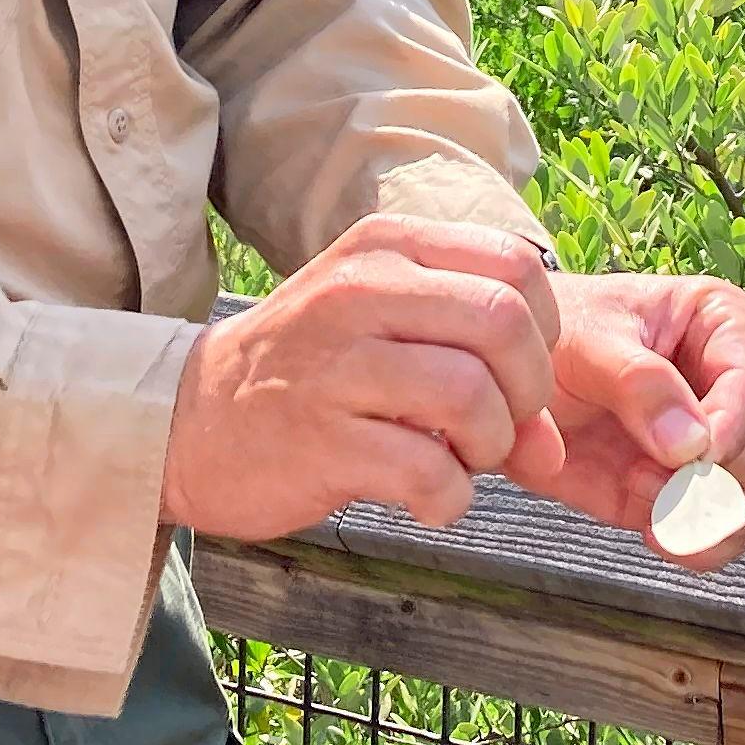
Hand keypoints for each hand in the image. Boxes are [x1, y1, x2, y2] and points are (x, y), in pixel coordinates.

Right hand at [156, 218, 561, 538]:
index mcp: (387, 247)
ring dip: (490, 447)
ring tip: (461, 460)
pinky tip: (429, 498)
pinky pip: (429, 471)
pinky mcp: (320, 440)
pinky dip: (451, 498)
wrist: (191, 420)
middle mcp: (360, 290)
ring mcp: (335, 364)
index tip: (519, 375)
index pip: (516, 266)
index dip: (545, 332)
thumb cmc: (309, 374)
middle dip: (528, 392)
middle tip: (498, 427)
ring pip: (472, 394)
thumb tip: (554, 445)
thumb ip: (482, 368)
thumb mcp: (388, 336)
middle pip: (505, 324)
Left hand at [506, 271, 744, 569]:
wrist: (505, 381)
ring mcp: (713, 446)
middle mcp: (730, 385)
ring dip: (713, 517)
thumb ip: (639, 384)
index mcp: (719, 323)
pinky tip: (654, 530)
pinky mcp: (686, 493)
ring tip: (649, 504)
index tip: (692, 456)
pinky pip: (722, 534)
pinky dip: (697, 545)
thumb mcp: (588, 342)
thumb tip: (693, 447)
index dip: (730, 426)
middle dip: (727, 477)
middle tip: (665, 479)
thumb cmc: (552, 336)